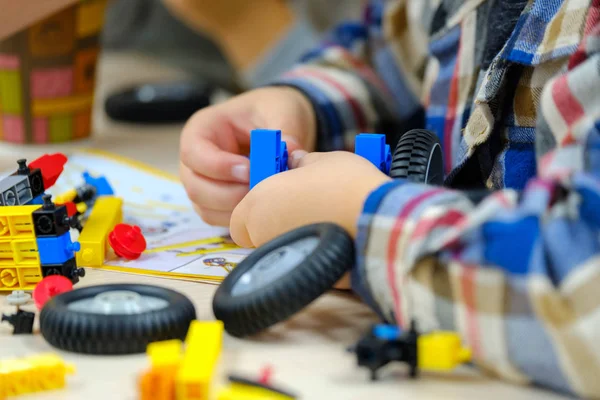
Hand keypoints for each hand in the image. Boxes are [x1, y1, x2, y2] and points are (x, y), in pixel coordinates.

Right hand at [179, 87, 315, 226]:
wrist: (278, 123)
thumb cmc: (271, 110)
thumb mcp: (280, 110)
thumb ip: (284, 129)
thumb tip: (291, 152)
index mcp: (203, 130)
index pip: (193, 152)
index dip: (218, 166)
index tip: (250, 170)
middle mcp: (196, 160)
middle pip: (195, 186)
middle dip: (229, 194)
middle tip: (262, 190)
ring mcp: (204, 184)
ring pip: (206, 208)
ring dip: (236, 210)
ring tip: (266, 199)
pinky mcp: (217, 203)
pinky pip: (219, 220)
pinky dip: (240, 219)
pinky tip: (263, 208)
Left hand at [230, 151, 391, 247]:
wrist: (376, 222)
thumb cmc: (345, 185)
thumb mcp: (323, 160)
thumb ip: (302, 162)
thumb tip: (296, 162)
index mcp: (258, 203)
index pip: (239, 216)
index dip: (255, 206)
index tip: (276, 193)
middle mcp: (263, 234)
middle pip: (257, 234)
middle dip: (272, 221)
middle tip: (299, 204)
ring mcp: (284, 256)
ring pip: (279, 248)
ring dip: (292, 234)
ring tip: (321, 216)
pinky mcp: (306, 273)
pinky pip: (302, 259)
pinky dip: (311, 249)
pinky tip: (333, 234)